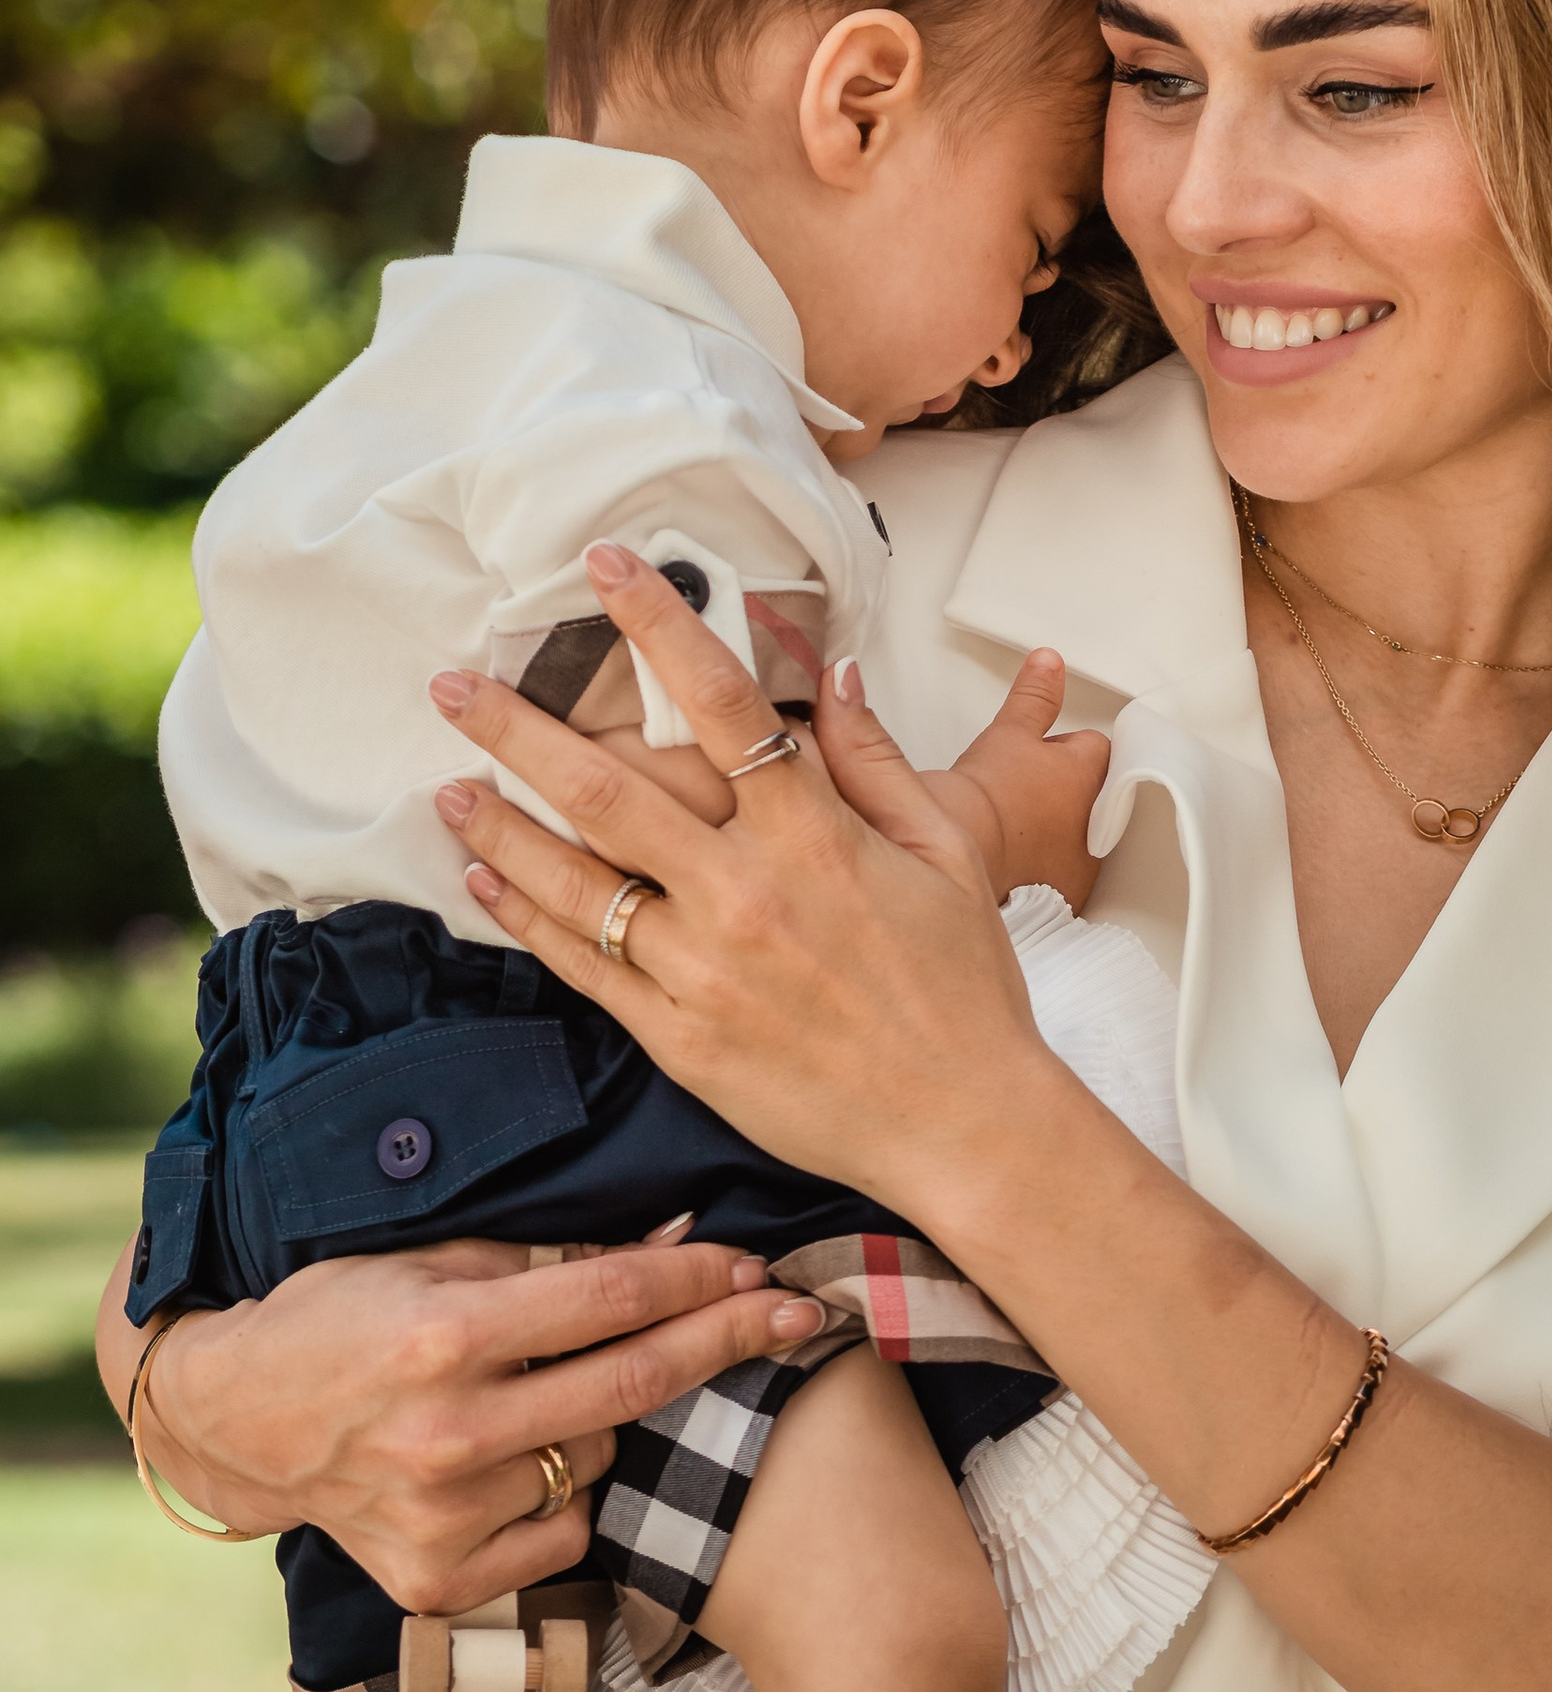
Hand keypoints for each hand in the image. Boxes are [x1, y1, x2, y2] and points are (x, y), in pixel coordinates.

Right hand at [114, 1227, 828, 1610]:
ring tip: (562, 1393)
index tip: (759, 1266)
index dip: (698, 1277)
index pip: (612, 1300)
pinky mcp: (443, 1581)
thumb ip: (552, 1261)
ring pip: (600, 1458)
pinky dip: (566, 1496)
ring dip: (612, 1419)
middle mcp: (451, 1433)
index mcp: (447, 1337)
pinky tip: (523, 1463)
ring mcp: (448, 1517)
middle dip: (732, 1338)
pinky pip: (565, 1532)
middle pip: (636, 1382)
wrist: (238, 1424)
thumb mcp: (431, 1261)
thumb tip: (676, 1240)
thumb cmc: (339, 1318)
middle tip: (799, 1313)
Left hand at [430, 541, 1072, 1224]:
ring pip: (575, 880)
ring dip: (500, 824)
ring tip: (447, 782)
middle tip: (453, 682)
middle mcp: (746, 893)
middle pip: (608, 788)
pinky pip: (586, 965)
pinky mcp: (679, 1036)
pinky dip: (528, 918)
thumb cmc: (964, 985)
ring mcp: (703, 969)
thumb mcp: (947, 853)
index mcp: (817, 836)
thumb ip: (879, 761)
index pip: (723, 704)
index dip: (659, 626)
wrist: (961, 1123)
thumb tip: (836, 673)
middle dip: (520, 727)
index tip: (608, 568)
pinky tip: (488, 878)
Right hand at [924, 649, 1110, 910]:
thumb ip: (1034, 697)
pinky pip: (1063, 875)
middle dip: (1066, 790)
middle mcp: (1099, 821)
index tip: (1037, 754)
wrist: (960, 854)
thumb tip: (1049, 661)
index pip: (1096, 749)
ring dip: (1058, 829)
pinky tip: (1017, 861)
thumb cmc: (985, 796)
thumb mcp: (1008, 733)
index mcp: (1092, 773)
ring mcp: (1084, 862)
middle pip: (1091, 793)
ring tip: (1016, 826)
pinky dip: (1045, 867)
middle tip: (1023, 789)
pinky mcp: (1064, 897)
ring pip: (1080, 834)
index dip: (1063, 748)